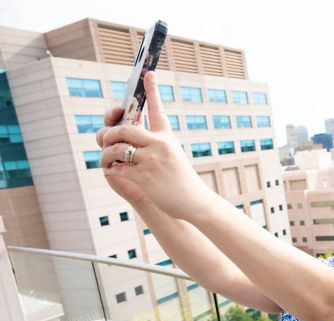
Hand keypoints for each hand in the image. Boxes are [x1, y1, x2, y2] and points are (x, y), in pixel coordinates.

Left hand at [99, 72, 212, 219]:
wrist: (193, 201)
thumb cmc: (181, 179)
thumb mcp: (173, 155)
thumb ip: (154, 144)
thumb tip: (131, 136)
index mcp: (167, 137)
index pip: (158, 109)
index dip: (152, 90)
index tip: (148, 73)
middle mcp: (160, 145)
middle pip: (125, 129)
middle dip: (110, 134)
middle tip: (106, 139)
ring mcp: (151, 161)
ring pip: (117, 149)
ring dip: (107, 154)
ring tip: (108, 160)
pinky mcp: (143, 177)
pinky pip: (117, 168)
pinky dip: (111, 170)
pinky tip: (113, 172)